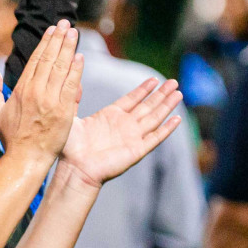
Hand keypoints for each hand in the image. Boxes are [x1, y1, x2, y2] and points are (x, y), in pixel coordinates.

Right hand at [0, 21, 82, 162]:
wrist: (26, 158)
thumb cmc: (12, 139)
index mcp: (21, 90)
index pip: (36, 60)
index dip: (45, 43)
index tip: (52, 31)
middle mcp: (35, 92)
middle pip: (49, 59)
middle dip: (58, 39)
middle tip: (65, 24)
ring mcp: (50, 100)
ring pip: (60, 68)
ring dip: (68, 49)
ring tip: (74, 33)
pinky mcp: (64, 111)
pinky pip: (71, 86)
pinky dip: (76, 70)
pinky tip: (80, 57)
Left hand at [60, 77, 181, 187]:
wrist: (75, 168)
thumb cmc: (70, 147)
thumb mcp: (71, 117)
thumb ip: (75, 98)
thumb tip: (72, 80)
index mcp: (111, 116)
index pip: (132, 99)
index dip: (143, 89)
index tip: (154, 79)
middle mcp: (124, 125)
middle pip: (148, 106)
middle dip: (161, 94)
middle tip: (174, 81)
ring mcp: (132, 137)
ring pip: (154, 118)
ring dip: (167, 106)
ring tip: (178, 93)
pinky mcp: (137, 150)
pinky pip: (155, 137)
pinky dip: (167, 129)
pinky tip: (177, 119)